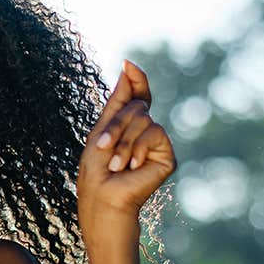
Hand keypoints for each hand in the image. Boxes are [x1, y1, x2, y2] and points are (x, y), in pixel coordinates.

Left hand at [77, 60, 176, 225]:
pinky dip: (137, 147)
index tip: (127, 63)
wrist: (104, 200)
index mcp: (127, 126)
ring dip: (123, 140)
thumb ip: (118, 100)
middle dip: (116, 124)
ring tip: (115, 164)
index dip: (135, 80)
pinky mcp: (167, 156)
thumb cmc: (96, 171)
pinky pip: (155, 132)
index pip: (137, 96)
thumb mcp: (102, 129)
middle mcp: (144, 132)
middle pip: (136, 106)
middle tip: (102, 146)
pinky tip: (131, 166)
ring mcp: (156, 144)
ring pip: (144, 118)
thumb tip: (129, 65)